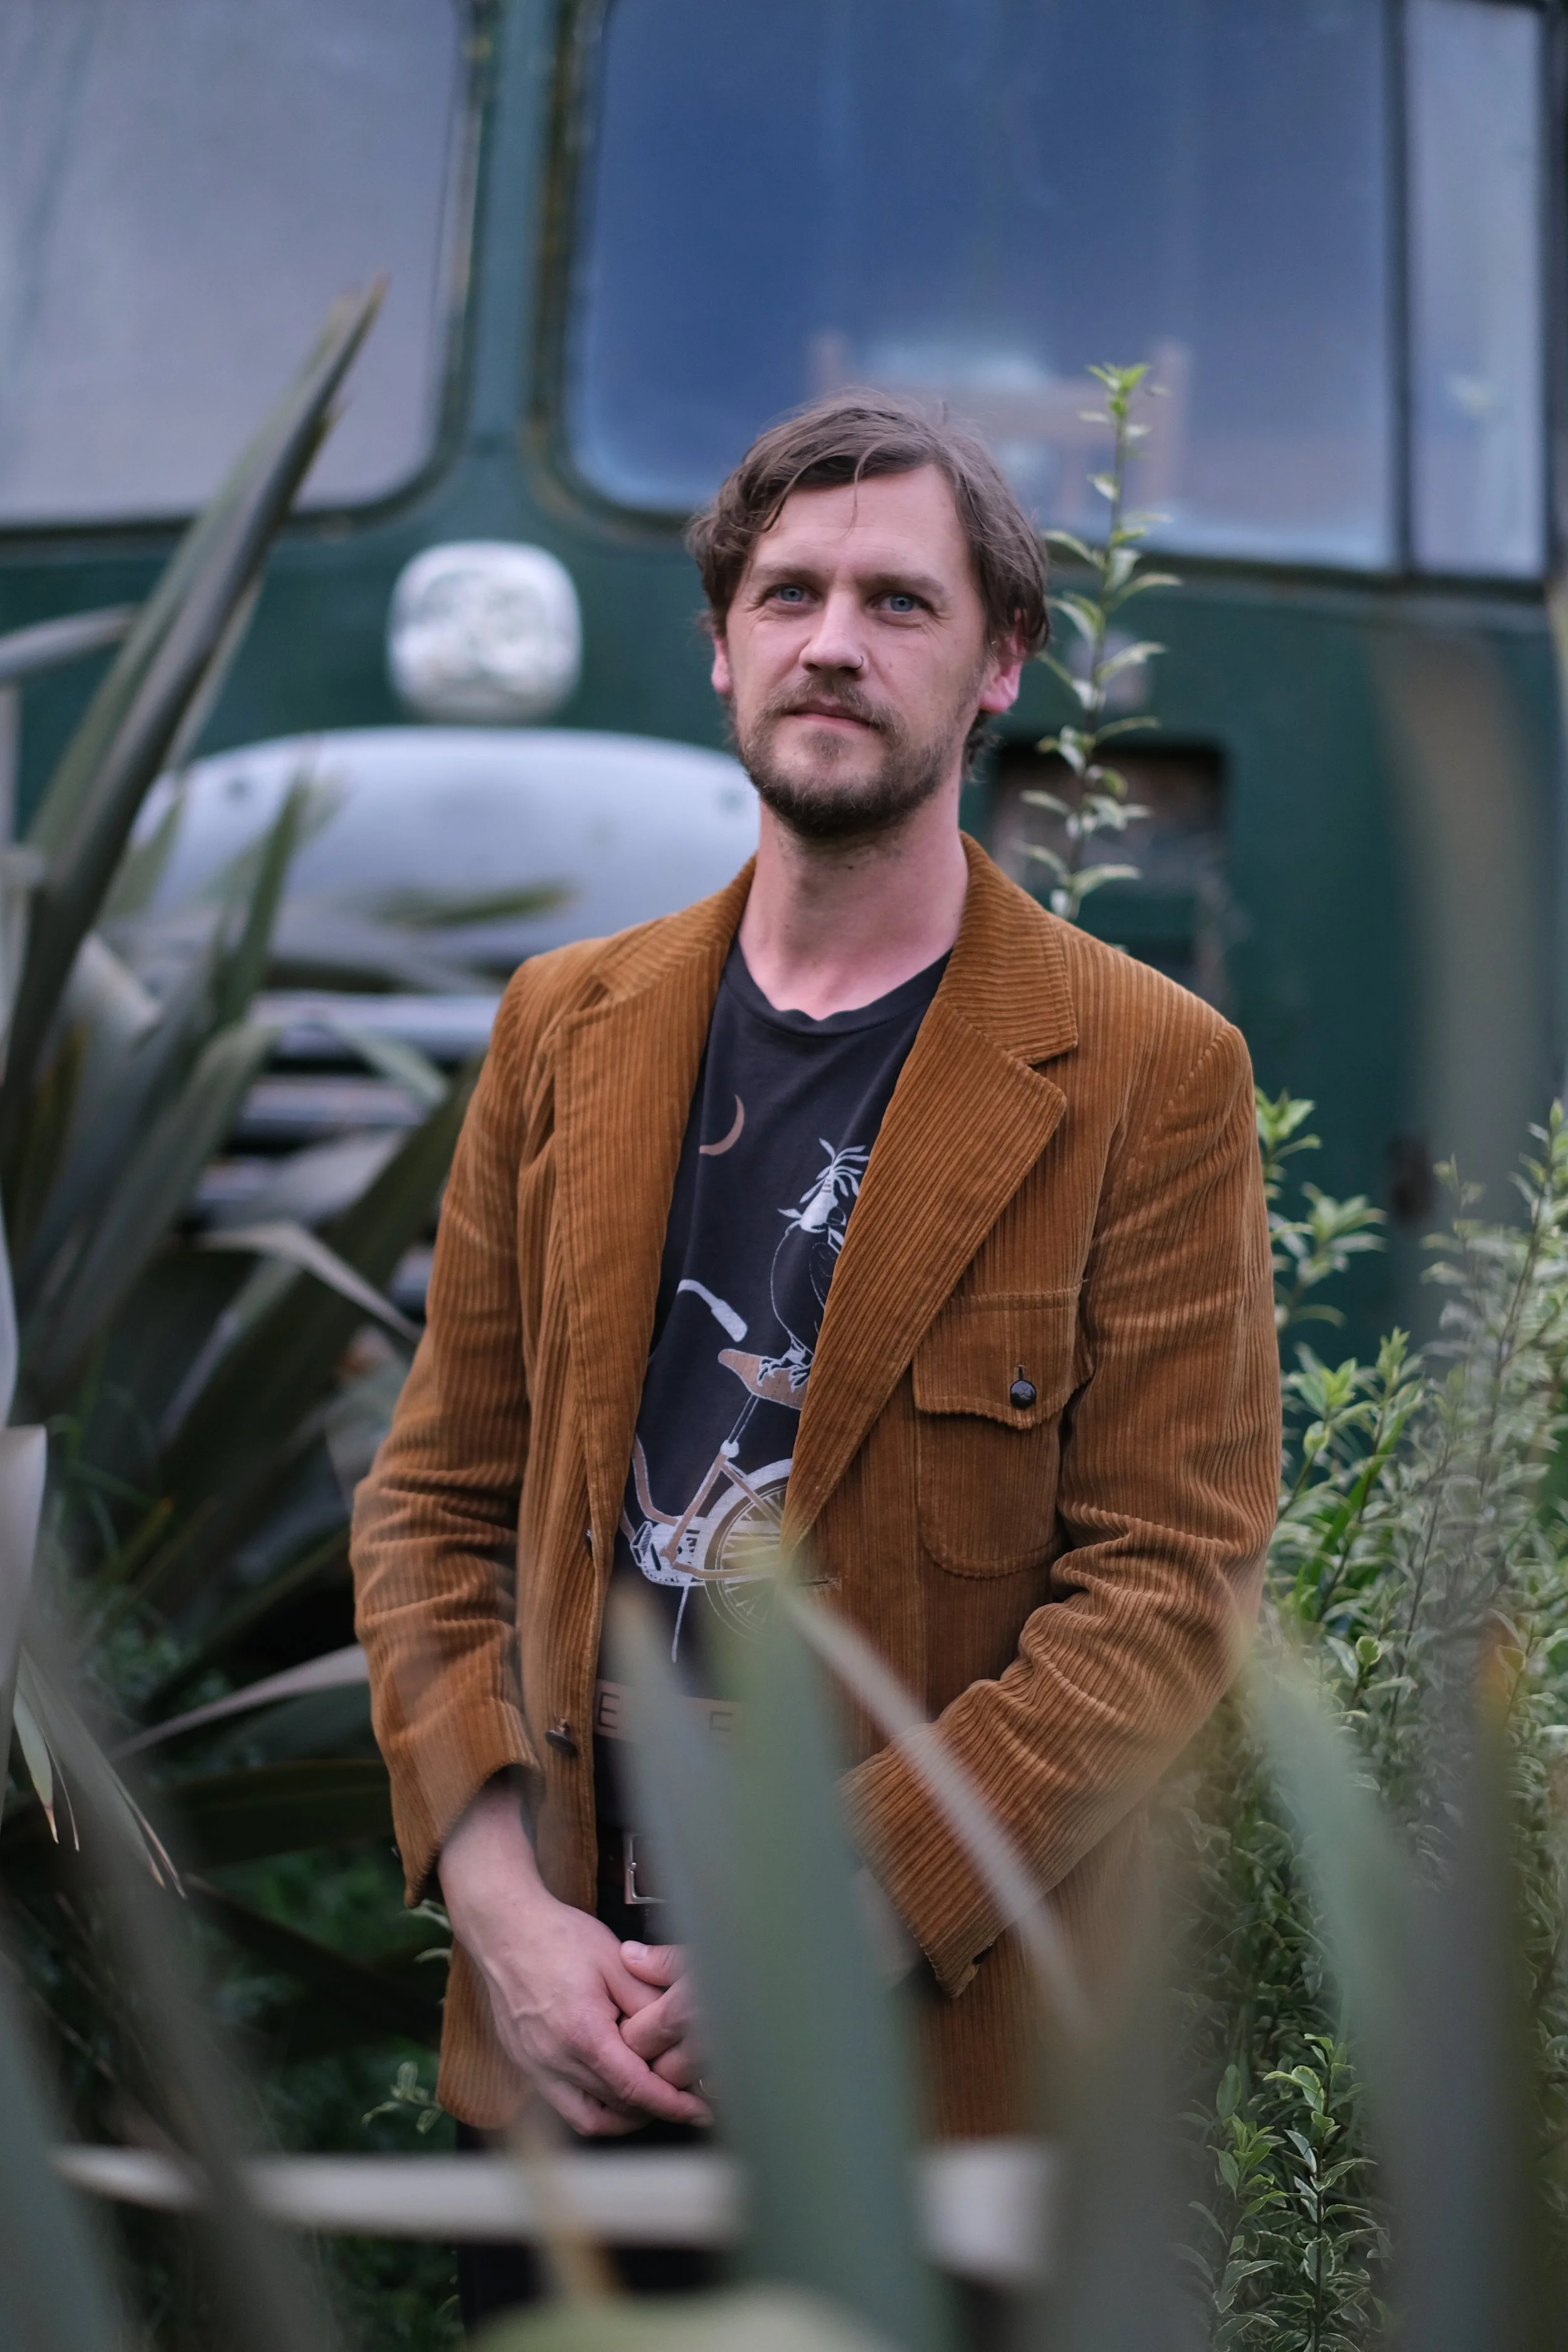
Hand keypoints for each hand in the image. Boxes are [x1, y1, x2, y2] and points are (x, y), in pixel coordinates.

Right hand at [438, 1780, 710, 2135]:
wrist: (504, 1928)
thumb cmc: (557, 1936)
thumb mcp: (615, 1960)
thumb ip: (646, 2001)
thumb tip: (677, 2031)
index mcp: (581, 2033)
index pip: (633, 2088)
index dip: (670, 2104)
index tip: (697, 2110)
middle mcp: (553, 2060)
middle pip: (613, 2109)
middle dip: (652, 2109)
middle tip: (680, 2096)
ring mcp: (534, 2066)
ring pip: (585, 2119)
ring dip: (620, 2117)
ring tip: (647, 2100)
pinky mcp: (524, 2064)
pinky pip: (562, 2104)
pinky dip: (591, 2107)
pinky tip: (609, 2087)